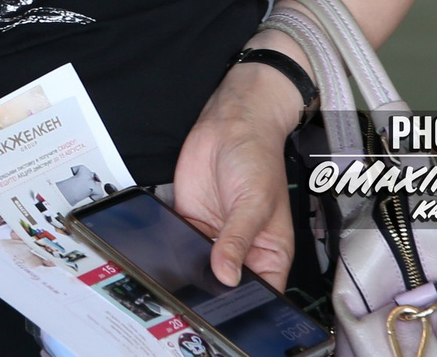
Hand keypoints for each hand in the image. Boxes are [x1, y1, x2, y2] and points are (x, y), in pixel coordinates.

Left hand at [172, 49, 305, 288]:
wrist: (230, 123)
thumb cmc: (258, 158)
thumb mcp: (255, 203)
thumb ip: (238, 241)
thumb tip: (228, 276)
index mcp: (269, 252)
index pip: (262, 292)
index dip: (249, 304)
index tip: (233, 312)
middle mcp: (242, 249)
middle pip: (227, 284)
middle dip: (215, 291)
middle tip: (199, 299)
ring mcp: (215, 237)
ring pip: (200, 267)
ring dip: (191, 271)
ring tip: (182, 276)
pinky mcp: (190, 222)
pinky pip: (179, 244)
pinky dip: (172, 249)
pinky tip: (167, 252)